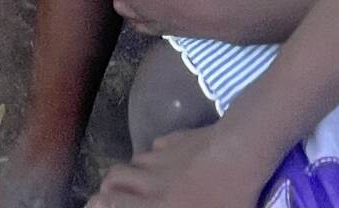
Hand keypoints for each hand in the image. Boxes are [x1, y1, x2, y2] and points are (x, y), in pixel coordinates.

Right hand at [88, 120, 281, 207]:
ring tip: (134, 180)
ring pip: (132, 161)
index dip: (100, 205)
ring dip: (129, 171)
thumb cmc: (230, 198)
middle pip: (113, 178)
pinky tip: (164, 161)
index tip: (98, 206)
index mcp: (157, 207)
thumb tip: (164, 206)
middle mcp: (152, 182)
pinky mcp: (176, 138)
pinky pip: (156, 146)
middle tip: (109, 196)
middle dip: (107, 188)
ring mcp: (163, 157)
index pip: (113, 204)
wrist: (241, 153)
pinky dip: (154, 155)